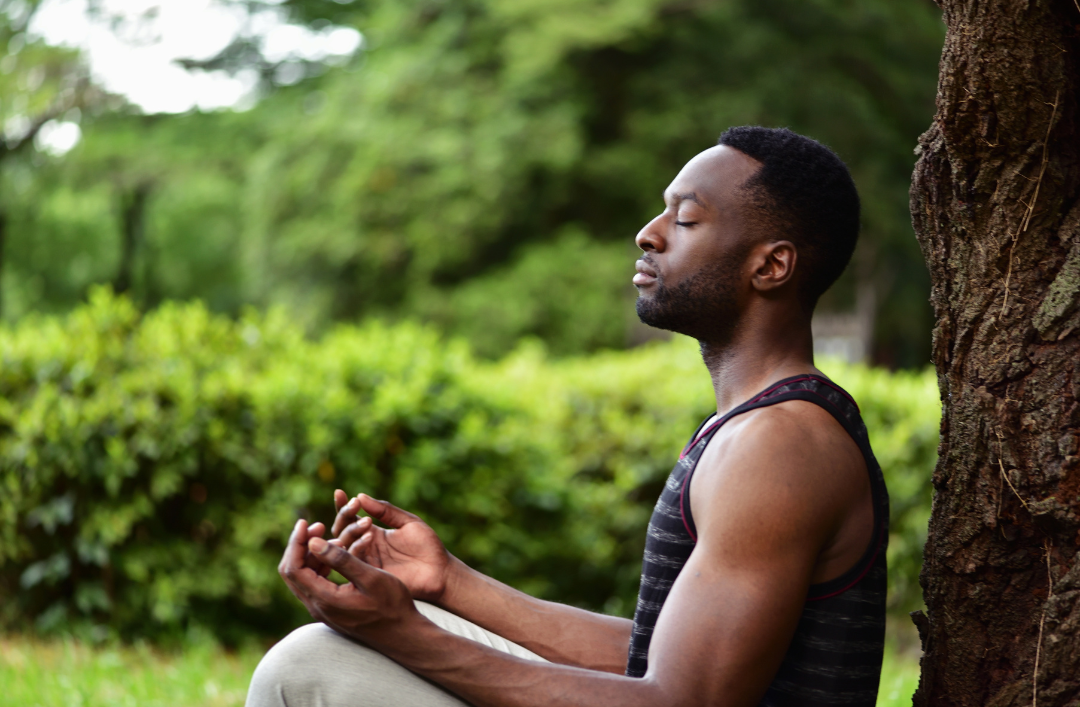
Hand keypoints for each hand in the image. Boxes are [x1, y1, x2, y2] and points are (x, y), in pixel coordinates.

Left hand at [279, 518, 416, 642]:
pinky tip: (337, 553)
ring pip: (302, 577)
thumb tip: (314, 542)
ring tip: (333, 537)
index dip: (296, 543)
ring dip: (311, 555)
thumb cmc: (392, 606)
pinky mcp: (330, 609)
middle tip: (318, 525)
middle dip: (300, 545)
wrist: (403, 634)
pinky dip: (320, 565)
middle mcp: (318, 607)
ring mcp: (323, 610)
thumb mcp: (370, 578)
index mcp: (324, 599)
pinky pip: (314, 583)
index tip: (306, 522)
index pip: (294, 568)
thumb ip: (342, 560)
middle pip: (292, 572)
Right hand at [329, 490, 452, 601]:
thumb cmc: (427, 546)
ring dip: (351, 531)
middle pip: (342, 531)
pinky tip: (369, 536)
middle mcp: (365, 547)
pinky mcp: (370, 575)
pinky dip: (358, 547)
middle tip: (354, 505)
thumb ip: (385, 511)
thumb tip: (361, 496)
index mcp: (372, 533)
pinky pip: (355, 561)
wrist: (440, 571)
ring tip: (367, 521)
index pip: (350, 519)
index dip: (342, 506)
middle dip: (345, 516)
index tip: (339, 492)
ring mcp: (366, 562)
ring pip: (345, 545)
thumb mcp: (407, 522)